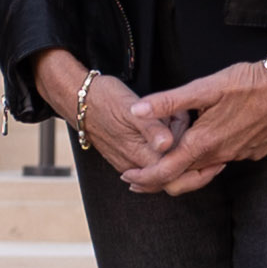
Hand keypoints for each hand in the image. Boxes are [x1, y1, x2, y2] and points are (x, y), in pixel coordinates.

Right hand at [30, 54, 186, 185]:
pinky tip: (159, 126)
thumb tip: (167, 144)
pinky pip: (150, 161)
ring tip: (169, 117)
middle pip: (172, 168)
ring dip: (172, 144)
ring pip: (162, 164)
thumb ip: (152, 128)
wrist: (77, 101)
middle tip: (178, 116)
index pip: (177, 168)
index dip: (189, 147)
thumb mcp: (131, 108)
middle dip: (182, 143)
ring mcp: (129, 164)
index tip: (188, 123)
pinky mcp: (124, 159)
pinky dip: (160, 146)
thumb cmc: (104, 99)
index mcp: (140, 155)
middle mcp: (135, 165)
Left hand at [111, 45, 266, 195]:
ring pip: (207, 168)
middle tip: (138, 176)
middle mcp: (222, 155)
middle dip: (159, 178)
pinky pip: (227, 159)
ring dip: (185, 167)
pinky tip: (205, 144)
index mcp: (204, 142)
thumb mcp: (204, 88)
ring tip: (167, 159)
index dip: (145, 177)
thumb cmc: (247, 82)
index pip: (167, 171)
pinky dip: (210, 158)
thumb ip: (169, 102)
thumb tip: (136, 111)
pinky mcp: (255, 152)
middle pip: (185, 176)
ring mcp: (241, 155)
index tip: (127, 178)